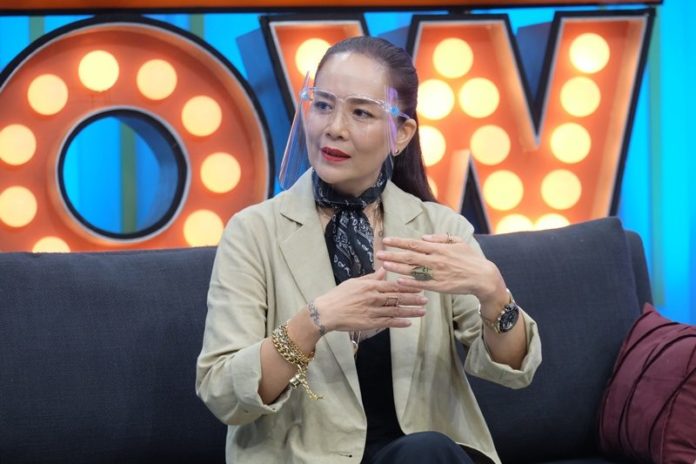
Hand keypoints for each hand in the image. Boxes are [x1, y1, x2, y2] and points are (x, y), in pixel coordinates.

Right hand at [314, 267, 426, 332]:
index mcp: (371, 286)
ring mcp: (373, 311)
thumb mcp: (355, 282)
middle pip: (398, 298)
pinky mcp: (370, 323)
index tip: (419, 286)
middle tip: (426, 300)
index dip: (408, 286)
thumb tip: (384, 269)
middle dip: (413, 299)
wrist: (326, 312)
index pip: (394, 286)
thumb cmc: (339, 295)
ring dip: (410, 311)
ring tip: (422, 312)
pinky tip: (408, 323)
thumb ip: (372, 277)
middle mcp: (374, 298)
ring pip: (396, 311)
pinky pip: (388, 323)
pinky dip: (399, 323)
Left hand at [377, 233, 504, 304]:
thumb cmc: (470, 258)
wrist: (483, 277)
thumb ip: (440, 238)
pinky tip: (398, 281)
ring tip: (383, 265)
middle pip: (409, 256)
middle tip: (378, 253)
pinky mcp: (439, 286)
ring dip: (397, 267)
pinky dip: (409, 282)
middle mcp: (435, 260)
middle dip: (392, 254)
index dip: (399, 242)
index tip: (386, 240)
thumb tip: (423, 237)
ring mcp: (436, 274)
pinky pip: (421, 284)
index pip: (414, 244)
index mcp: (439, 248)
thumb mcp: (458, 242)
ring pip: (412, 270)